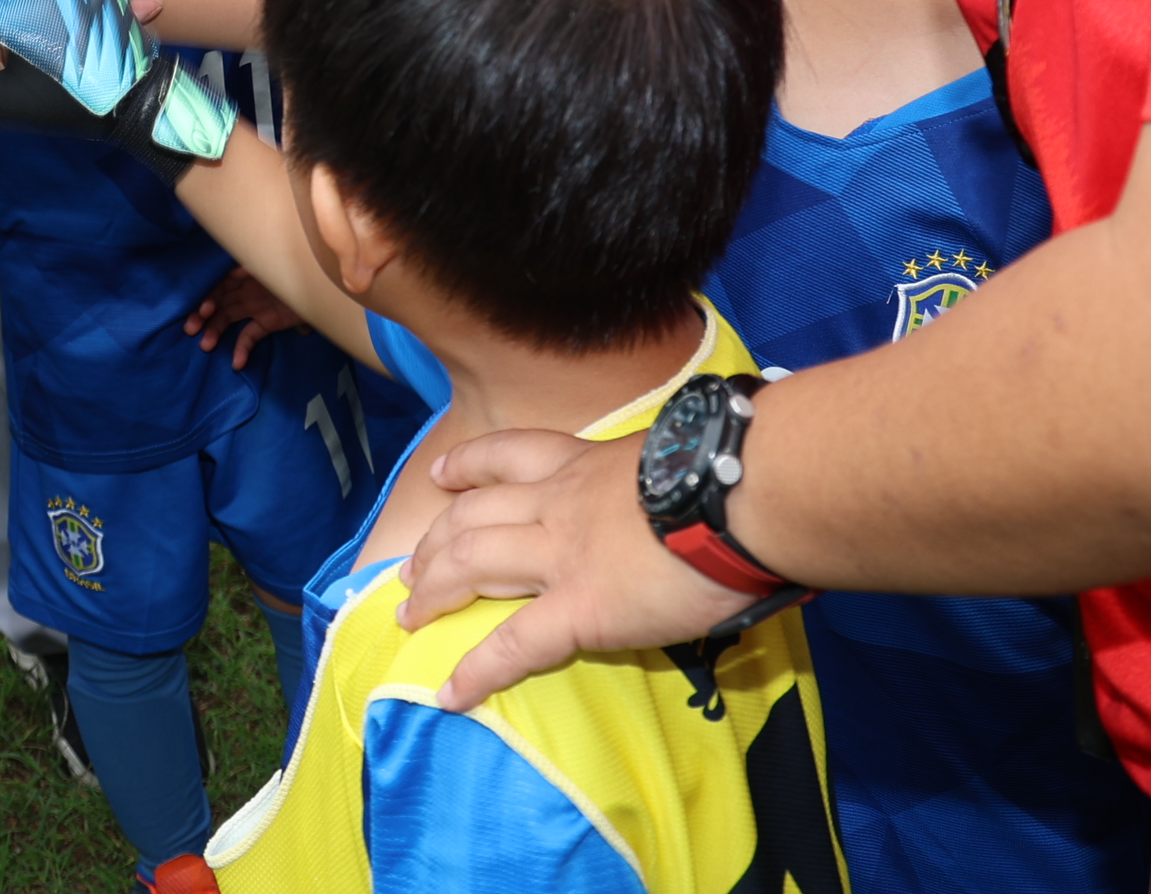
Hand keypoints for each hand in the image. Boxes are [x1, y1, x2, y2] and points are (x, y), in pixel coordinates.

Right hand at [182, 266, 304, 371]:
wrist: (326, 288)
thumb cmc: (300, 271)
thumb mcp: (276, 266)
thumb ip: (255, 267)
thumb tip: (235, 271)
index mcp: (247, 272)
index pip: (221, 284)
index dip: (210, 296)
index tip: (204, 309)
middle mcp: (247, 289)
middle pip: (219, 302)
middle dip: (203, 315)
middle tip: (191, 329)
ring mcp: (256, 307)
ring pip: (228, 318)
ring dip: (215, 332)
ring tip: (206, 345)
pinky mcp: (266, 323)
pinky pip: (250, 335)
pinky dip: (242, 349)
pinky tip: (237, 362)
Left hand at [393, 427, 733, 711]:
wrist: (742, 487)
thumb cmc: (731, 467)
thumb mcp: (676, 456)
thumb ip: (657, 478)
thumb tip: (680, 496)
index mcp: (586, 463)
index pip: (511, 455)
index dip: (468, 466)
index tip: (442, 475)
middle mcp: (559, 502)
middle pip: (472, 515)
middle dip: (433, 543)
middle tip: (410, 572)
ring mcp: (562, 555)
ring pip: (471, 561)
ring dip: (432, 591)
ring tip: (407, 619)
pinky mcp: (580, 609)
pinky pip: (513, 645)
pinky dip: (475, 671)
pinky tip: (451, 694)